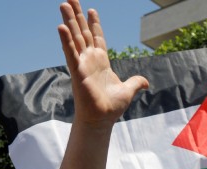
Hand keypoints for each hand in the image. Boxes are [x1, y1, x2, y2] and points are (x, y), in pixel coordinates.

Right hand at [57, 1, 147, 127]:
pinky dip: (66, 40)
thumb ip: (135, 82)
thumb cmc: (111, 107)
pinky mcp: (77, 71)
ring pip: (75, 37)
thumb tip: (145, 83)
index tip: (91, 10)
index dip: (94, 23)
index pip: (97, 38)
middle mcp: (89, 60)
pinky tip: (61, 27)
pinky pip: (70, 53)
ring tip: (63, 4)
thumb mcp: (128, 91)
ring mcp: (82, 64)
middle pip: (83, 32)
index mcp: (101, 62)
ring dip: (69, 21)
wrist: (102, 120)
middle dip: (77, 15)